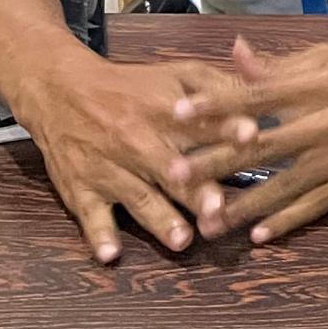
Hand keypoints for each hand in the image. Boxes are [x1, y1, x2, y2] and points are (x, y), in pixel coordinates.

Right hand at [14, 53, 240, 264]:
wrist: (62, 91)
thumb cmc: (132, 86)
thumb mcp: (177, 74)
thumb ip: (220, 83)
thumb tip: (265, 89)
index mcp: (167, 111)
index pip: (203, 122)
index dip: (227, 128)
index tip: (251, 136)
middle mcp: (139, 141)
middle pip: (172, 170)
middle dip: (196, 190)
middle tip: (219, 210)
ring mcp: (109, 169)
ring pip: (139, 197)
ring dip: (160, 219)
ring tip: (182, 240)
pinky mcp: (82, 190)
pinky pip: (90, 216)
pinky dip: (99, 235)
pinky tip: (110, 254)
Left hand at [162, 35, 327, 246]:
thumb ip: (279, 64)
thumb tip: (233, 53)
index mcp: (318, 84)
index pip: (257, 95)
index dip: (216, 105)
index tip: (178, 114)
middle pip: (263, 146)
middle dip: (216, 163)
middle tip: (174, 176)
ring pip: (284, 185)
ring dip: (243, 205)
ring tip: (206, 222)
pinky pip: (317, 205)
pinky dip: (288, 221)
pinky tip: (260, 235)